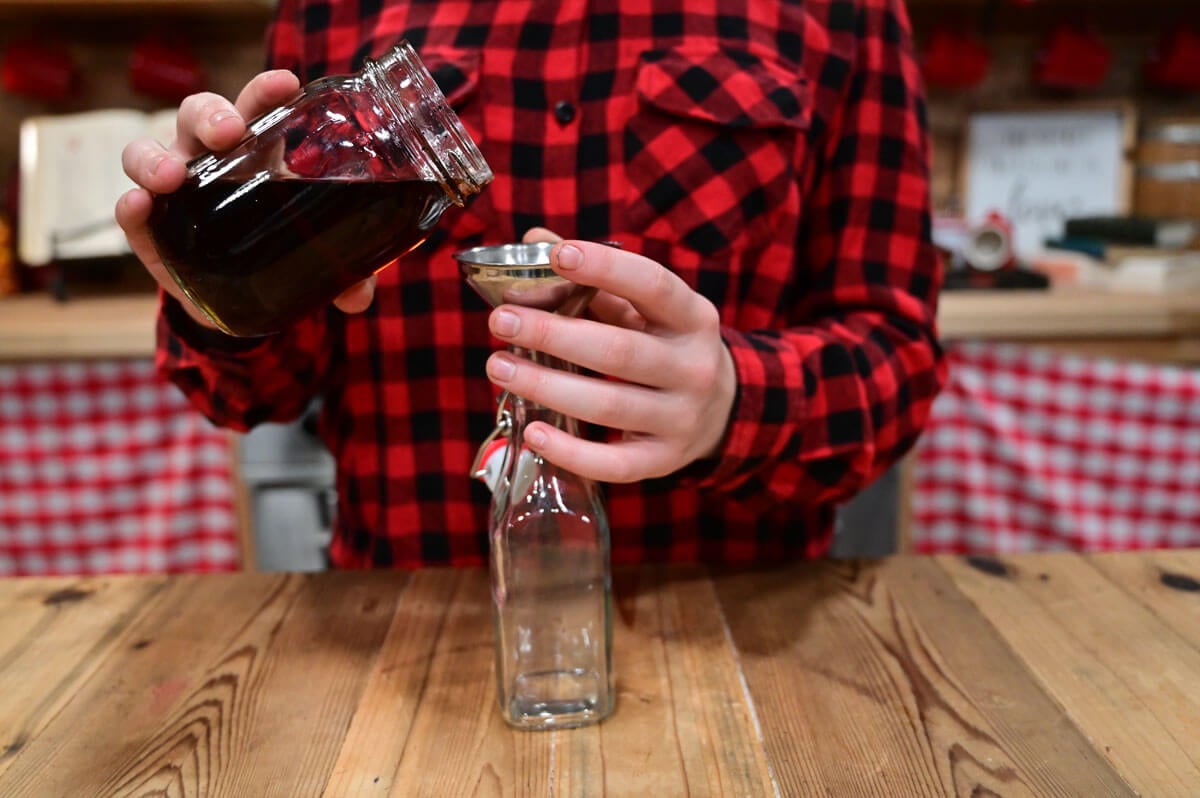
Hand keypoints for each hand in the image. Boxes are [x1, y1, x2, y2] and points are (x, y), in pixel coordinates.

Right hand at [115, 70, 375, 329]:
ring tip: (173, 175)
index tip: (285, 83)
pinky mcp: (148, 230)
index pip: (257, 108)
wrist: (238, 297)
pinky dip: (131, 207)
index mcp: (255, 151)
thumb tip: (359, 296)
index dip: (266, 92)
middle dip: (212, 116)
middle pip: (199, 116)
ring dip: (157, 159)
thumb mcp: (314, 259)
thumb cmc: (276, 248)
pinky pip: (130, 211)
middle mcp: (207, 158)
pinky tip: (139, 206)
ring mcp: (172, 189)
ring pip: (149, 152)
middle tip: (228, 132)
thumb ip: (343, 272)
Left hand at [486, 229, 736, 482]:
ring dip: (547, 386)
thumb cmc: (665, 345)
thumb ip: (596, 277)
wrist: (721, 410)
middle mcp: (694, 368)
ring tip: (498, 368)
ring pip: (610, 405)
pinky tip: (533, 431)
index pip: (653, 286)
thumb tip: (534, 240)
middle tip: (501, 321)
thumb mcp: (647, 309)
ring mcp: (682, 418)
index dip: (607, 267)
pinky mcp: (664, 460)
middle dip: (554, 335)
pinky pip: (615, 464)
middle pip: (620, 351)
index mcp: (693, 317)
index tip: (558, 255)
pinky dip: (572, 452)